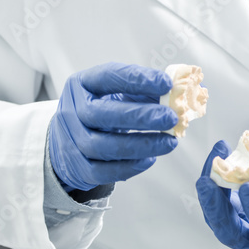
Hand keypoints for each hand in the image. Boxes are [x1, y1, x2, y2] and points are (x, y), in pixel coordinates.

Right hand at [48, 62, 178, 190]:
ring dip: (141, 144)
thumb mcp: (115, 94)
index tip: (167, 84)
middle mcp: (71, 110)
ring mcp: (70, 140)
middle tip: (171, 118)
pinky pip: (102, 171)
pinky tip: (150, 159)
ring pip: (103, 146)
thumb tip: (180, 94)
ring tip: (169, 142)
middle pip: (101, 114)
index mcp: (82, 83)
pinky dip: (129, 166)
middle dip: (140, 116)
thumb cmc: (101, 111)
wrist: (68, 139)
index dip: (137, 79)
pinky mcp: (77, 167)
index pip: (108, 76)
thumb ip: (144, 92)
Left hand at [195, 142, 248, 248]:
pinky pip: (215, 208)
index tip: (248, 187)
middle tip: (207, 180)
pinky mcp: (227, 223)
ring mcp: (238, 235)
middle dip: (215, 204)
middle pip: (229, 230)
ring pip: (216, 218)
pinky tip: (214, 165)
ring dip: (209, 191)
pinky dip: (212, 187)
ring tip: (214, 162)